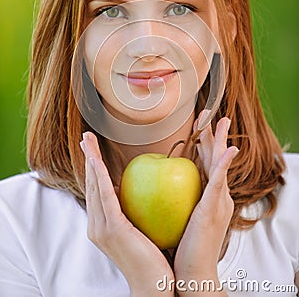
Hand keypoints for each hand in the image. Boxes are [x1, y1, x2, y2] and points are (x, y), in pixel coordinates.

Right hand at [80, 132, 174, 296]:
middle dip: (87, 158)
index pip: (96, 190)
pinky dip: (99, 176)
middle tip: (86, 137)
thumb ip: (132, 211)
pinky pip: (105, 196)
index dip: (93, 167)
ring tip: (88, 142)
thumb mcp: (139, 230)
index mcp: (102, 225)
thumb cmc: (152, 258)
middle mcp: (96, 226)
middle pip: (90, 184)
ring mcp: (101, 229)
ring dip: (90, 161)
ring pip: (94, 186)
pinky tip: (97, 161)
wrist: (154, 285)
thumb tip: (135, 191)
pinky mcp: (112, 229)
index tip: (92, 149)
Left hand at [174, 116, 237, 295]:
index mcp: (207, 196)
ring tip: (222, 121)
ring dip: (221, 141)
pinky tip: (229, 150)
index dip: (202, 143)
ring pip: (219, 164)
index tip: (197, 126)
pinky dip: (224, 165)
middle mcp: (216, 195)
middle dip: (212, 135)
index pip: (205, 163)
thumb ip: (174, 199)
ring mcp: (218, 201)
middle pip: (213, 158)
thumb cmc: (183, 246)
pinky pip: (219, 182)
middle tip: (208, 113)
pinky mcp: (214, 209)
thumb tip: (154, 185)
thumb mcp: (179, 217)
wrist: (193, 272)